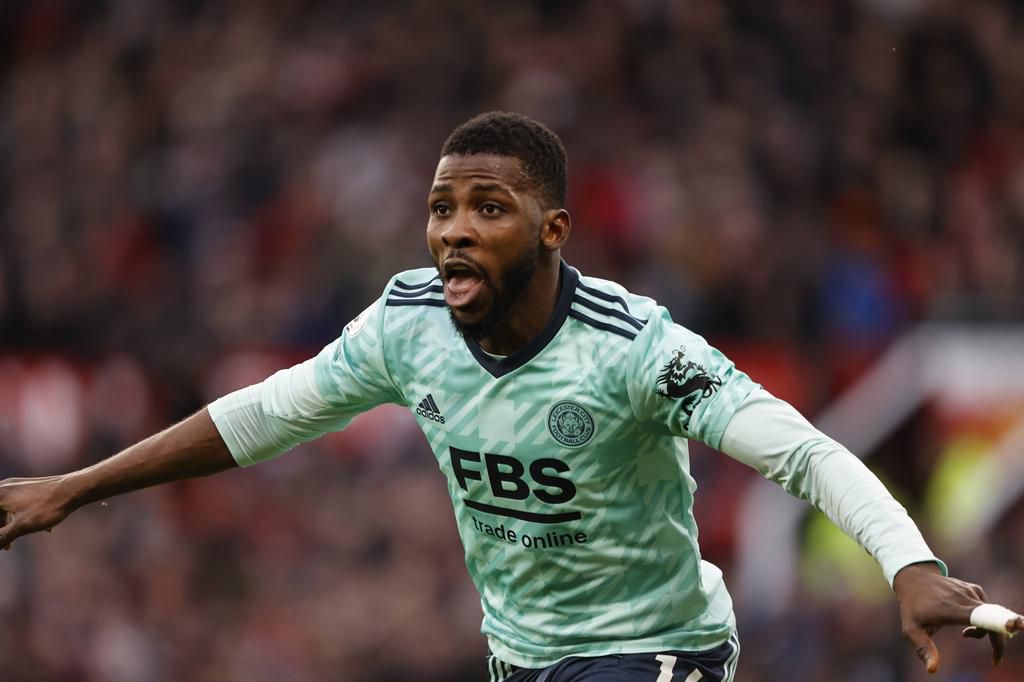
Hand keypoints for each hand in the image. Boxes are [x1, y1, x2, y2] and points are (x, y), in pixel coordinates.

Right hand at [0, 475, 73, 549]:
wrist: (74, 489)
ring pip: (7, 511)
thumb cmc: (48, 507)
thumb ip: (1, 537)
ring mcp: (19, 486)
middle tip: (7, 548)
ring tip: (15, 544)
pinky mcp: (31, 488)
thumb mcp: (21, 527)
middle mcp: (6, 486)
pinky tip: (43, 530)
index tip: (6, 543)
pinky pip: (19, 506)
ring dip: (11, 527)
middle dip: (2, 530)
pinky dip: (23, 519)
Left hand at [893, 562, 1023, 672]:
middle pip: (995, 622)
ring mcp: (972, 592)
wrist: (913, 577)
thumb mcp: (911, 629)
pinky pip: (987, 609)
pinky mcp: (974, 589)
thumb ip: (923, 648)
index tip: (1018, 625)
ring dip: (985, 633)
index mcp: (953, 609)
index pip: (983, 615)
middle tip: (995, 661)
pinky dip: (983, 621)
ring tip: (965, 635)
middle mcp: (966, 598)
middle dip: (999, 642)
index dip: (1002, 621)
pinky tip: (967, 625)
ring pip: (991, 617)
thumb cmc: (912, 606)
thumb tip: (932, 670)